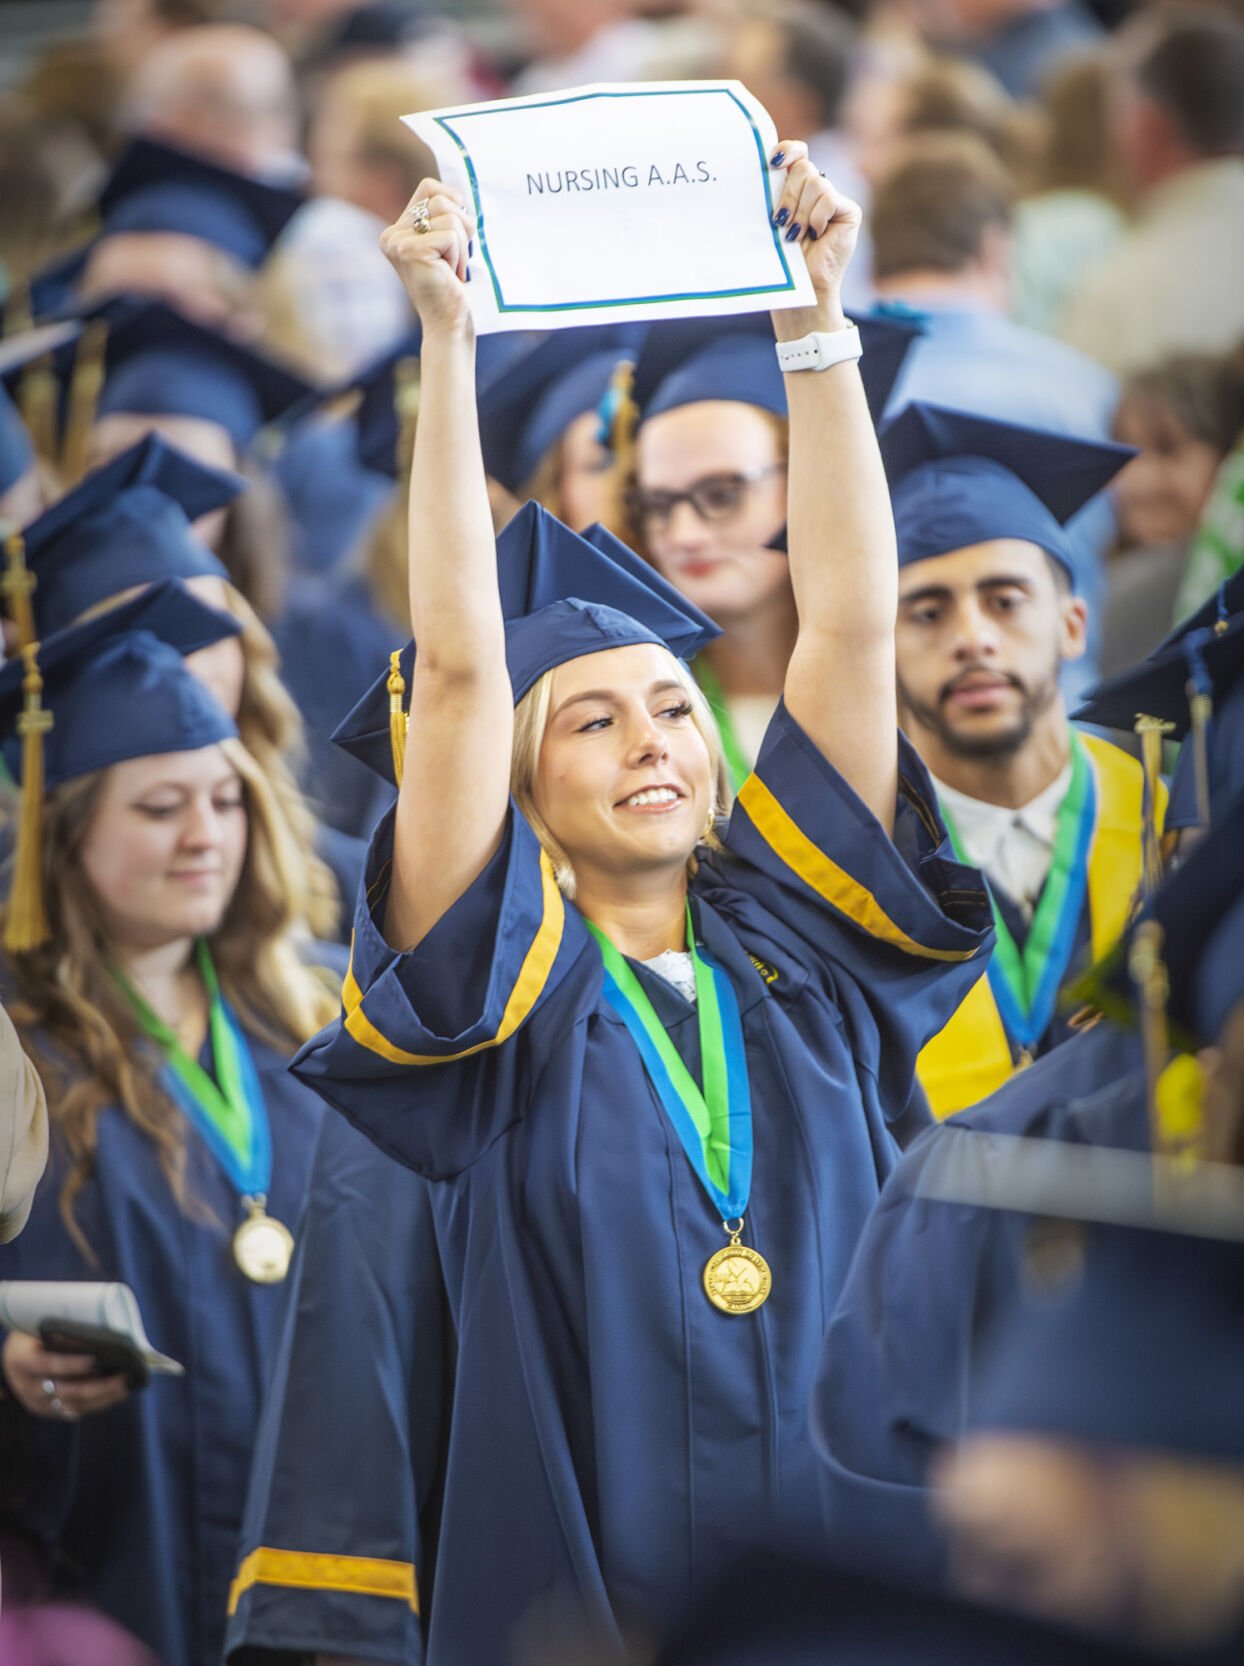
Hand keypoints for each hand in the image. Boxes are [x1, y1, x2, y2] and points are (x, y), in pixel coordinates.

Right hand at [2, 1330, 130, 1419]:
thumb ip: (63, 1328)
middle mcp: (26, 1386)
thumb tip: (101, 1332)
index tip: (96, 1358)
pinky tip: (115, 1395)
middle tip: (123, 1376)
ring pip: (72, 1405)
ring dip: (102, 1397)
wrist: (16, 1351)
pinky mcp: (47, 1409)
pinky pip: (74, 1410)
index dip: (71, 1364)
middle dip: (97, 1386)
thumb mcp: (40, 1324)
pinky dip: (96, 1404)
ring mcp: (35, 1401)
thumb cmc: (34, 1329)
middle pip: (65, 1390)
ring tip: (126, 1386)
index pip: (48, 1365)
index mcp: (20, 1360)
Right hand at [380, 178, 475, 337]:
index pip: (430, 188)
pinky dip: (459, 255)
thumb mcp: (446, 243)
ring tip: (453, 268)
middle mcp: (392, 234)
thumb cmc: (452, 285)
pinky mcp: (410, 251)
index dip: (453, 203)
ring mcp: (398, 242)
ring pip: (449, 217)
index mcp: (397, 230)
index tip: (456, 236)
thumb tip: (461, 193)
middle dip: (462, 229)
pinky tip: (451, 275)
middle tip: (455, 259)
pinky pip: (450, 235)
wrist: (448, 323)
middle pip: (442, 201)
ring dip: (462, 245)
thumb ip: (445, 216)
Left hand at [766, 140, 861, 337]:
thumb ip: (772, 193)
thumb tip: (761, 166)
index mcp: (796, 187)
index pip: (796, 151)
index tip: (772, 163)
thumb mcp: (771, 220)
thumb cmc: (781, 259)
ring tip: (796, 236)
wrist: (800, 286)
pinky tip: (816, 235)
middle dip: (787, 195)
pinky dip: (817, 217)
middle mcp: (816, 189)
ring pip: (815, 182)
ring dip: (800, 212)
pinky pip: (828, 198)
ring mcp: (833, 199)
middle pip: (802, 167)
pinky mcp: (848, 210)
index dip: (787, 150)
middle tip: (780, 223)